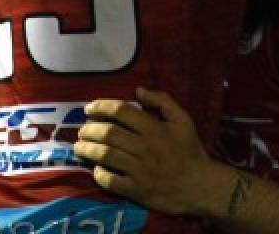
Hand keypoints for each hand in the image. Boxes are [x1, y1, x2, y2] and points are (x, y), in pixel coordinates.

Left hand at [76, 88, 227, 217]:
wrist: (199, 185)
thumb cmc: (189, 150)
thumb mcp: (183, 120)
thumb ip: (163, 101)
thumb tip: (138, 90)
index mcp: (155, 128)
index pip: (122, 111)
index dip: (101, 107)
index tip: (89, 108)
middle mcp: (144, 147)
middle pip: (108, 133)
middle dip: (89, 129)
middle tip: (82, 130)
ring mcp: (138, 169)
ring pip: (105, 155)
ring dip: (87, 150)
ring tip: (79, 147)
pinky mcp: (135, 189)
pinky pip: (110, 181)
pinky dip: (99, 174)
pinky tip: (96, 169)